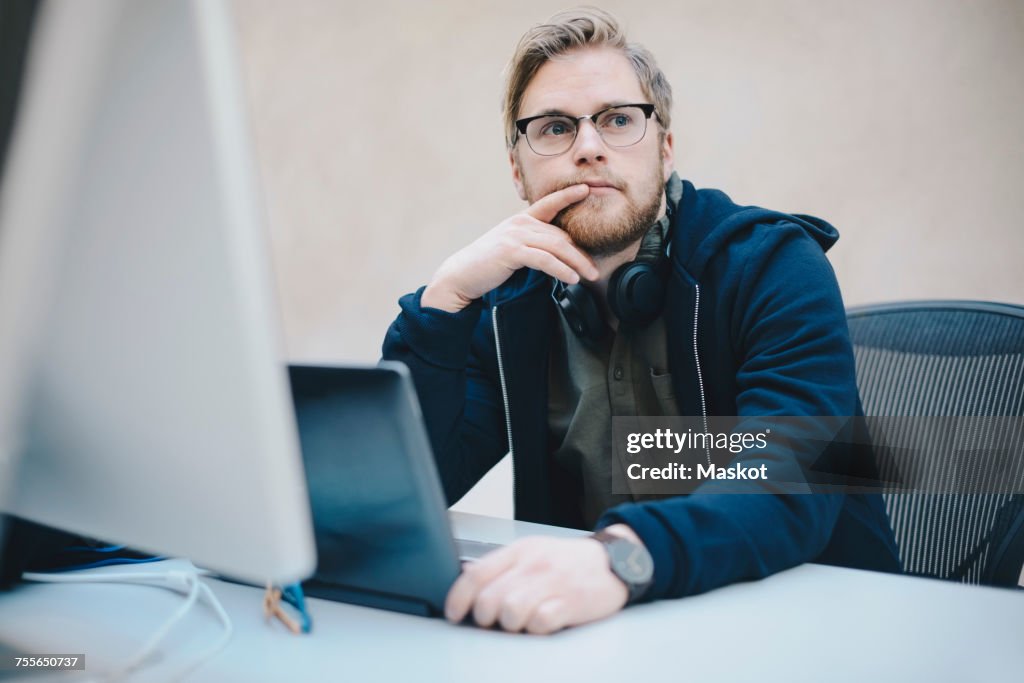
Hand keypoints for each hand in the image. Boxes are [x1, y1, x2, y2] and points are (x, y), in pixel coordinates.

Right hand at [421, 184, 598, 311]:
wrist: (462, 274)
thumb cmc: (488, 264)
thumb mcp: (513, 249)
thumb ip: (533, 246)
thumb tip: (557, 256)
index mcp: (521, 220)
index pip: (549, 204)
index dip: (568, 195)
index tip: (586, 189)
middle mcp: (520, 223)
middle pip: (561, 235)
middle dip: (581, 253)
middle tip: (595, 269)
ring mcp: (516, 235)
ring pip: (556, 246)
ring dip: (577, 263)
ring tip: (590, 275)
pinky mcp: (512, 251)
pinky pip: (545, 259)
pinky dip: (561, 269)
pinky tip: (571, 278)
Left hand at [444, 530, 635, 633]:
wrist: (614, 561)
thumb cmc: (567, 561)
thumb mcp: (531, 552)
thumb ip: (501, 565)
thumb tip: (466, 577)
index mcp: (518, 551)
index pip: (476, 574)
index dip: (458, 598)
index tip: (454, 615)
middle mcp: (533, 565)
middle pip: (489, 599)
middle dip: (486, 618)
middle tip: (495, 621)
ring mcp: (553, 583)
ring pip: (511, 612)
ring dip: (511, 624)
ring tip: (521, 622)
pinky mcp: (572, 602)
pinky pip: (541, 623)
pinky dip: (537, 629)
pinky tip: (543, 623)